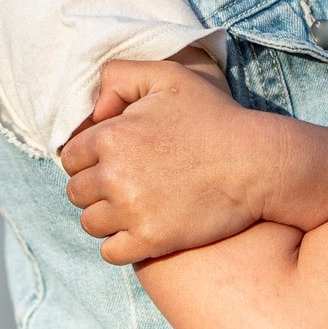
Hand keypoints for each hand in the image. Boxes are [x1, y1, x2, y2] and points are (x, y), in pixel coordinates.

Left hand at [59, 56, 283, 265]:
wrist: (258, 162)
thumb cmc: (214, 117)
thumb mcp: (166, 76)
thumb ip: (118, 78)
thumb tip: (94, 113)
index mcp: (111, 136)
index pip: (69, 157)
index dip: (88, 158)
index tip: (111, 160)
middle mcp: (115, 175)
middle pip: (75, 192)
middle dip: (94, 188)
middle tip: (123, 183)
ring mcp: (132, 211)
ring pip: (90, 223)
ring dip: (105, 217)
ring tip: (132, 206)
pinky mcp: (152, 240)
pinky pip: (110, 252)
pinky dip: (119, 244)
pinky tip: (139, 230)